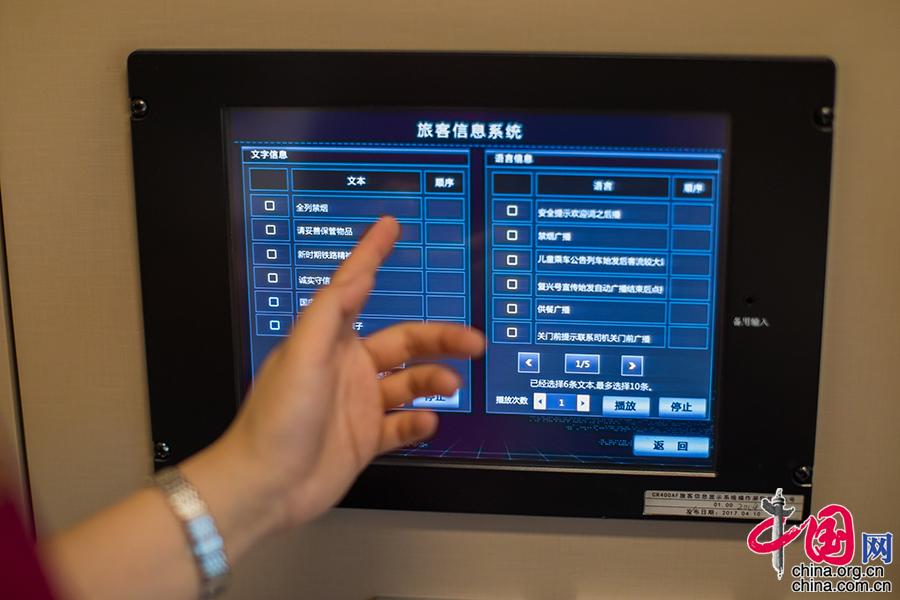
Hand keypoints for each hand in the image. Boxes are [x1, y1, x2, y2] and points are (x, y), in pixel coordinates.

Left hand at [213, 216, 484, 530]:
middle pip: (404, 341)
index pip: (355, 286)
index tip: (390, 227)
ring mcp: (359, 403)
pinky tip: (425, 422)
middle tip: (472, 342)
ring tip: (450, 387)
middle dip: (440, 339)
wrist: (267, 488)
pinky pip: (403, 425)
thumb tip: (356, 275)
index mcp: (329, 340)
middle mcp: (348, 367)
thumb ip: (330, 313)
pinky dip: (418, 422)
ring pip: (410, 382)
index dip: (373, 254)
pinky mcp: (365, 438)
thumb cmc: (275, 420)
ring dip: (434, 381)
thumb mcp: (301, 356)